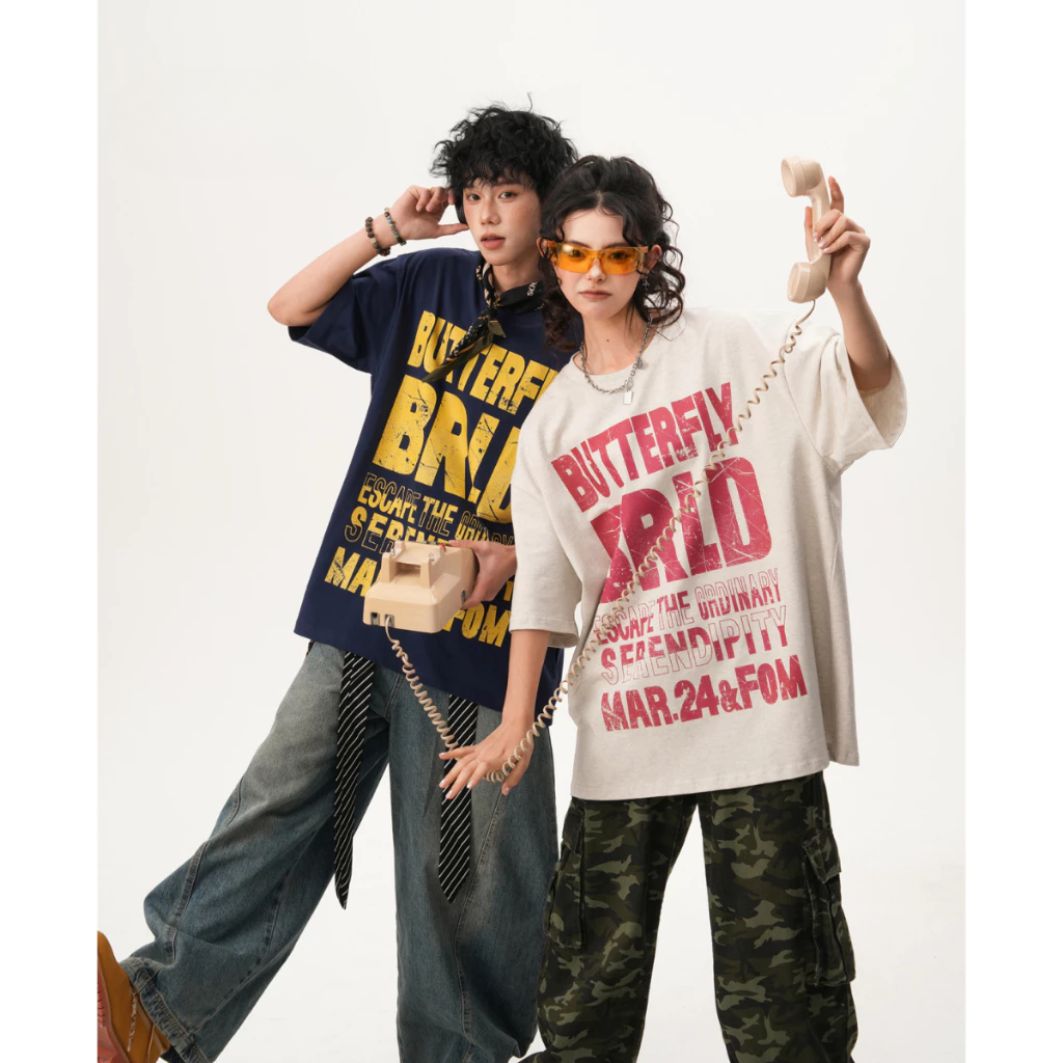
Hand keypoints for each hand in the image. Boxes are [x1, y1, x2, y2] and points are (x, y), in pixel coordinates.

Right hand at [380, 185, 467, 243]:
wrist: (399, 228)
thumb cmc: (416, 231)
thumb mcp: (437, 230)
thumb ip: (452, 228)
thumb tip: (467, 227)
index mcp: (439, 208)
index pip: (450, 199)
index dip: (454, 198)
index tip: (454, 203)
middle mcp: (432, 200)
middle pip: (446, 191)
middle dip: (448, 197)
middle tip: (448, 203)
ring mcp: (424, 194)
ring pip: (437, 189)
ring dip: (435, 200)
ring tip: (428, 210)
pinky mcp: (415, 190)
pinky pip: (425, 190)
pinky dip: (424, 200)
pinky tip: (418, 208)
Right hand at [439, 718, 532, 796]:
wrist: (517, 724)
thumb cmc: (521, 743)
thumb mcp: (523, 762)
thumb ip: (514, 777)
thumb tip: (505, 792)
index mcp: (495, 759)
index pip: (481, 769)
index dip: (475, 777)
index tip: (468, 787)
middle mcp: (484, 755)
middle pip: (466, 769)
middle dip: (457, 783)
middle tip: (448, 796)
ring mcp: (479, 750)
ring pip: (461, 762)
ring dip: (451, 773)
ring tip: (442, 784)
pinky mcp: (478, 747)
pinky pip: (463, 750)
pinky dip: (452, 753)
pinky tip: (441, 756)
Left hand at [446, 540, 515, 609]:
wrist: (516, 557)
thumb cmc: (501, 553)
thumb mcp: (482, 547)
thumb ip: (465, 544)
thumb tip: (451, 542)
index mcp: (485, 582)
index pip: (473, 601)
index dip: (462, 604)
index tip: (452, 601)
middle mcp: (489, 590)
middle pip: (473, 601)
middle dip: (462, 598)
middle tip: (449, 591)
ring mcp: (493, 591)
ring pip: (477, 598)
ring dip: (468, 595)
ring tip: (456, 587)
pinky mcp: (494, 589)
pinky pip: (482, 595)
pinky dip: (474, 592)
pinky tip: (468, 583)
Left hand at [804, 176, 869, 297]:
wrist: (834, 282)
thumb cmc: (824, 264)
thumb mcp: (812, 243)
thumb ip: (810, 226)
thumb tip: (808, 208)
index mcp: (839, 224)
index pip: (839, 203)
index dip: (836, 191)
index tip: (830, 179)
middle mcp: (850, 225)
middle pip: (837, 213)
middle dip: (823, 224)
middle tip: (816, 238)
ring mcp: (859, 232)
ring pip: (843, 222)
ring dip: (829, 235)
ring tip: (823, 248)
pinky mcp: (864, 241)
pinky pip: (848, 235)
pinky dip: (836, 243)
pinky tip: (830, 251)